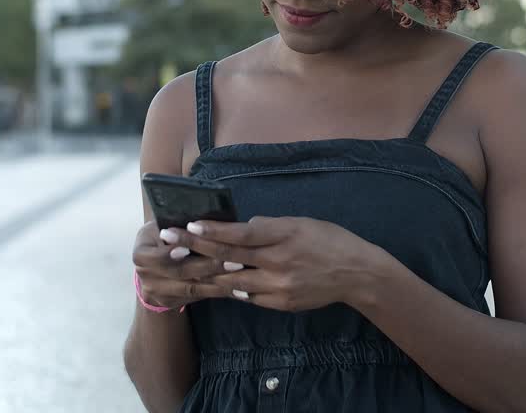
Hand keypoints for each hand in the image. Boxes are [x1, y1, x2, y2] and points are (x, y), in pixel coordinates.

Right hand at [131, 220, 235, 310]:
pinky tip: (234, 284)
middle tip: (233, 260)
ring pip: (191, 288)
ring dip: (217, 281)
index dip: (173, 253)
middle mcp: (145, 276)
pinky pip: (196, 297)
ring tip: (239, 272)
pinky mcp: (170, 302)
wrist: (152, 265)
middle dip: (207, 266)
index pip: (157, 256)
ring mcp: (156, 293)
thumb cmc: (162, 237)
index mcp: (140, 254)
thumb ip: (176, 229)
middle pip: (179, 273)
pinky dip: (216, 290)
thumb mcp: (161, 226)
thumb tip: (202, 224)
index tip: (190, 248)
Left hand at [172, 216, 385, 311]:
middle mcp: (279, 262)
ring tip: (180, 264)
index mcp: (284, 235)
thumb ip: (268, 227)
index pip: (241, 234)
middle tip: (169, 240)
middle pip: (229, 257)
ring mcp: (279, 287)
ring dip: (205, 273)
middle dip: (196, 248)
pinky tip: (214, 282)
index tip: (189, 225)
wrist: (356, 273)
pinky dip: (231, 288)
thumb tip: (239, 229)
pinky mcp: (280, 303)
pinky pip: (248, 297)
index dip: (213, 231)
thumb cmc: (327, 240)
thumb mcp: (299, 223)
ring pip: (232, 281)